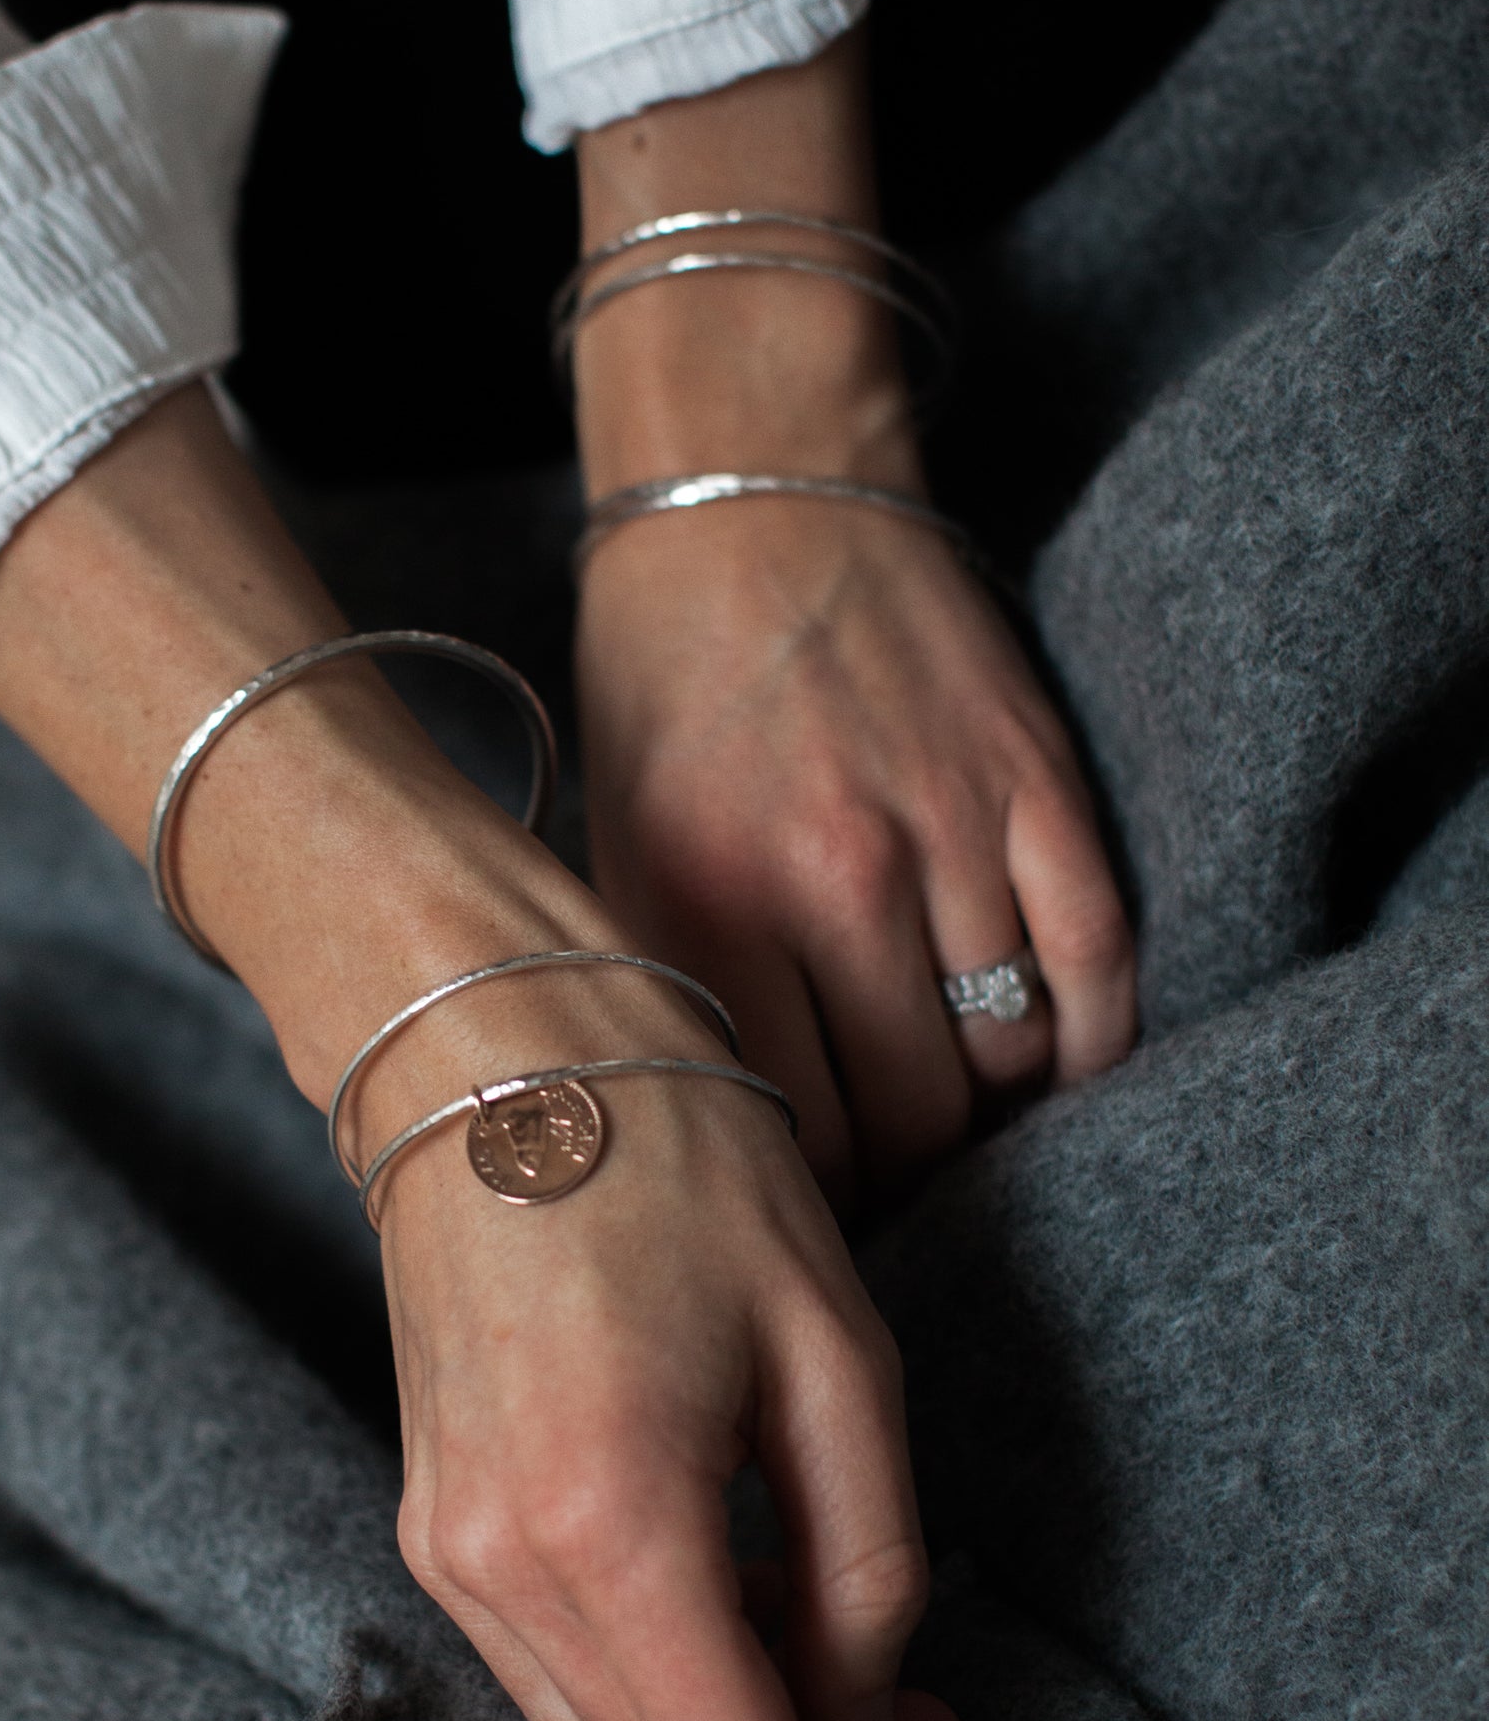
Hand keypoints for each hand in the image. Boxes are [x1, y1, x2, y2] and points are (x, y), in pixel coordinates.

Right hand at [0, 388, 960, 1720]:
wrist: (489, 1046)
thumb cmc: (678, 1160)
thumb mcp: (833, 1353)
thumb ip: (864, 1562)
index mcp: (610, 1517)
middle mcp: (499, 1565)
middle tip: (904, 1710)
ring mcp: (444, 1552)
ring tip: (824, 1649)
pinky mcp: (429, 1525)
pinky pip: (546, 1669)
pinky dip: (642, 1677)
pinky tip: (725, 1598)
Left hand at [577, 492, 1135, 1197]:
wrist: (749, 508)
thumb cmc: (663, 698)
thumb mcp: (624, 858)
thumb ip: (685, 1003)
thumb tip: (747, 1145)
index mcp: (710, 907)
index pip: (798, 1133)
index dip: (821, 1199)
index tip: (821, 1212)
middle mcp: (833, 881)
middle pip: (917, 1115)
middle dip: (913, 1174)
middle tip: (900, 1181)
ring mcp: (948, 829)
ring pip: (1011, 1053)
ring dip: (995, 1109)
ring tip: (963, 1119)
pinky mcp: (1036, 782)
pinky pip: (1096, 960)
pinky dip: (1090, 1040)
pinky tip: (1062, 1069)